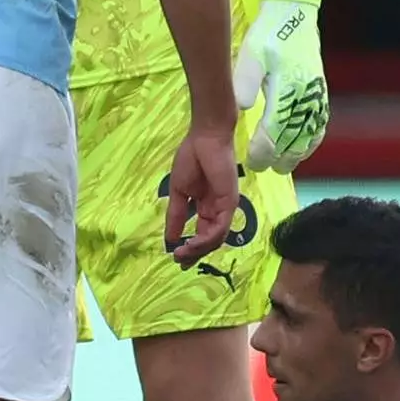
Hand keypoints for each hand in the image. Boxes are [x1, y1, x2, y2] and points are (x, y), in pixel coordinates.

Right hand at [163, 126, 241, 267]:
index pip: (202, 234)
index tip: (176, 258)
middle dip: (194, 254)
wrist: (204, 138)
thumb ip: (176, 215)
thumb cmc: (192, 158)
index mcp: (207, 207)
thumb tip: (169, 238)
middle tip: (180, 262)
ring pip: (215, 239)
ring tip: (182, 253)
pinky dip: (206, 239)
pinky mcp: (229, 203)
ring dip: (198, 249)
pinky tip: (192, 243)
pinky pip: (219, 228)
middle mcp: (218, 210)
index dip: (191, 248)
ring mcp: (225, 208)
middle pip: (209, 240)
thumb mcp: (179, 192)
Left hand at [231, 0, 328, 172]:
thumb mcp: (251, 55)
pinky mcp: (321, 94)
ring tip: (279, 165)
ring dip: (294, 155)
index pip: (274, 133)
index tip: (250, 160)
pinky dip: (310, 143)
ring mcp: (316, 98)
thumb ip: (245, 82)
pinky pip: (319, 127)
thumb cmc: (269, 35)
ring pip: (308, 138)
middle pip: (292, 141)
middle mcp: (305, 98)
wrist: (295, 15)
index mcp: (286, 91)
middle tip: (260, 166)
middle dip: (276, 158)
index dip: (262, 151)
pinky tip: (301, 150)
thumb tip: (242, 108)